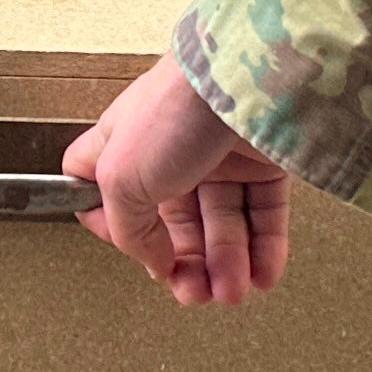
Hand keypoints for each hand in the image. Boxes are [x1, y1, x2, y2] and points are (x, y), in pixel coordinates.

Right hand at [66, 58, 292, 305]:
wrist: (240, 79)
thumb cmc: (173, 111)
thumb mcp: (119, 177)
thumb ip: (127, 229)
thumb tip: (154, 259)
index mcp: (125, 148)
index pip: (105, 193)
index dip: (113, 227)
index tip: (135, 248)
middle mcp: (171, 152)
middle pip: (174, 223)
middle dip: (186, 264)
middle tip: (195, 293)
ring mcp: (219, 156)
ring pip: (223, 225)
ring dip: (227, 266)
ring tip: (232, 292)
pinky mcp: (265, 159)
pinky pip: (264, 214)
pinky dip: (265, 249)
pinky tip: (262, 275)